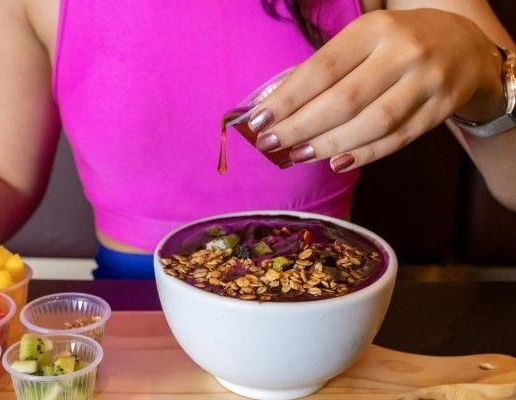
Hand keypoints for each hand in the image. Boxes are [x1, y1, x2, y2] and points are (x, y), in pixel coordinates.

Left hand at [249, 8, 504, 171]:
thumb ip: (328, 69)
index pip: (322, 69)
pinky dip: (365, 154)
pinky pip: (398, 139)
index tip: (258, 121)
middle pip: (343, 100)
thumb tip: (278, 106)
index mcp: (375, 29)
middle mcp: (404, 52)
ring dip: (329, 144)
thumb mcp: (364, 40)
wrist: (466, 46)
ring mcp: (427, 82)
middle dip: (300, 127)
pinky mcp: (442, 108)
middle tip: (271, 144)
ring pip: (372, 123)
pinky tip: (337, 162)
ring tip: (298, 155)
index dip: (287, 99)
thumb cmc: (397, 44)